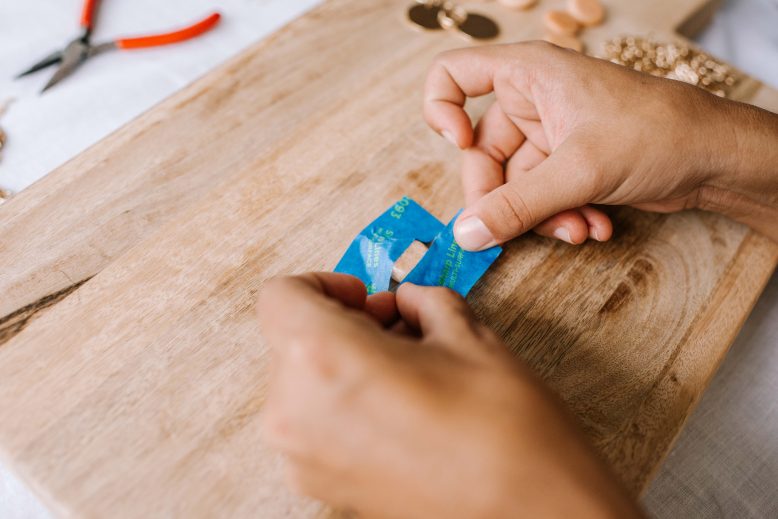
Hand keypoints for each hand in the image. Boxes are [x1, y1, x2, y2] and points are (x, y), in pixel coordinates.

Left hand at [257, 273, 642, 517]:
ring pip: (301, 384)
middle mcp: (296, 412)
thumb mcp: (467, 336)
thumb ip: (422, 301)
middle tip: (396, 328)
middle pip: (290, 341)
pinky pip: (314, 425)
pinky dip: (343, 404)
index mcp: (323, 358)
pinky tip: (399, 407)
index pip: (281, 296)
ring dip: (343, 364)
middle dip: (341, 324)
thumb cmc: (505, 429)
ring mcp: (305, 458)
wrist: (536, 516)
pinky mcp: (322, 488)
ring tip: (405, 371)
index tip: (363, 295)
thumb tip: (404, 301)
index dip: (323, 283)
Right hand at [424, 42, 777, 249]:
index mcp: (528, 75)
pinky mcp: (569, 164)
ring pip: (514, 184)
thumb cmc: (657, 132)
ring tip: (577, 229)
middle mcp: (533, 101)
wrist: (716, 157)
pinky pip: (541, 197)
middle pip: (482, 153)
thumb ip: (517, 205)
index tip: (456, 145)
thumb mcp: (579, 170)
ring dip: (540, 216)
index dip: (441, 110)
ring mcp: (550, 135)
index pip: (454, 74)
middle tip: (513, 230)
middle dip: (503, 198)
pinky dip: (560, 216)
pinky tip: (592, 228)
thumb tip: (467, 233)